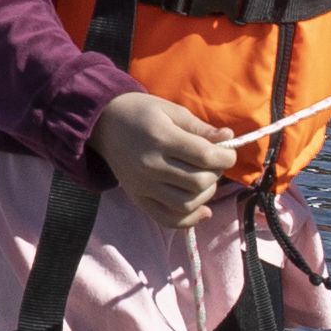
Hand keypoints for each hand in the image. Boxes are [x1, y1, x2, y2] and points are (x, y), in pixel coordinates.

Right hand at [90, 86, 230, 225]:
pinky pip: (167, 219)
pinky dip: (189, 220)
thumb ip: (200, 127)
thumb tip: (228, 137)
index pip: (206, 157)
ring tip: (204, 180)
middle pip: (199, 182)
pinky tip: (202, 211)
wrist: (102, 124)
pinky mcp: (138, 198)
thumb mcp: (171, 110)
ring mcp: (143, 185)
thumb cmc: (140, 112)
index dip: (226, 156)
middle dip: (216, 173)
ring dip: (205, 194)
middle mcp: (152, 165)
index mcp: (162, 138)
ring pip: (187, 204)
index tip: (228, 152)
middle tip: (213, 163)